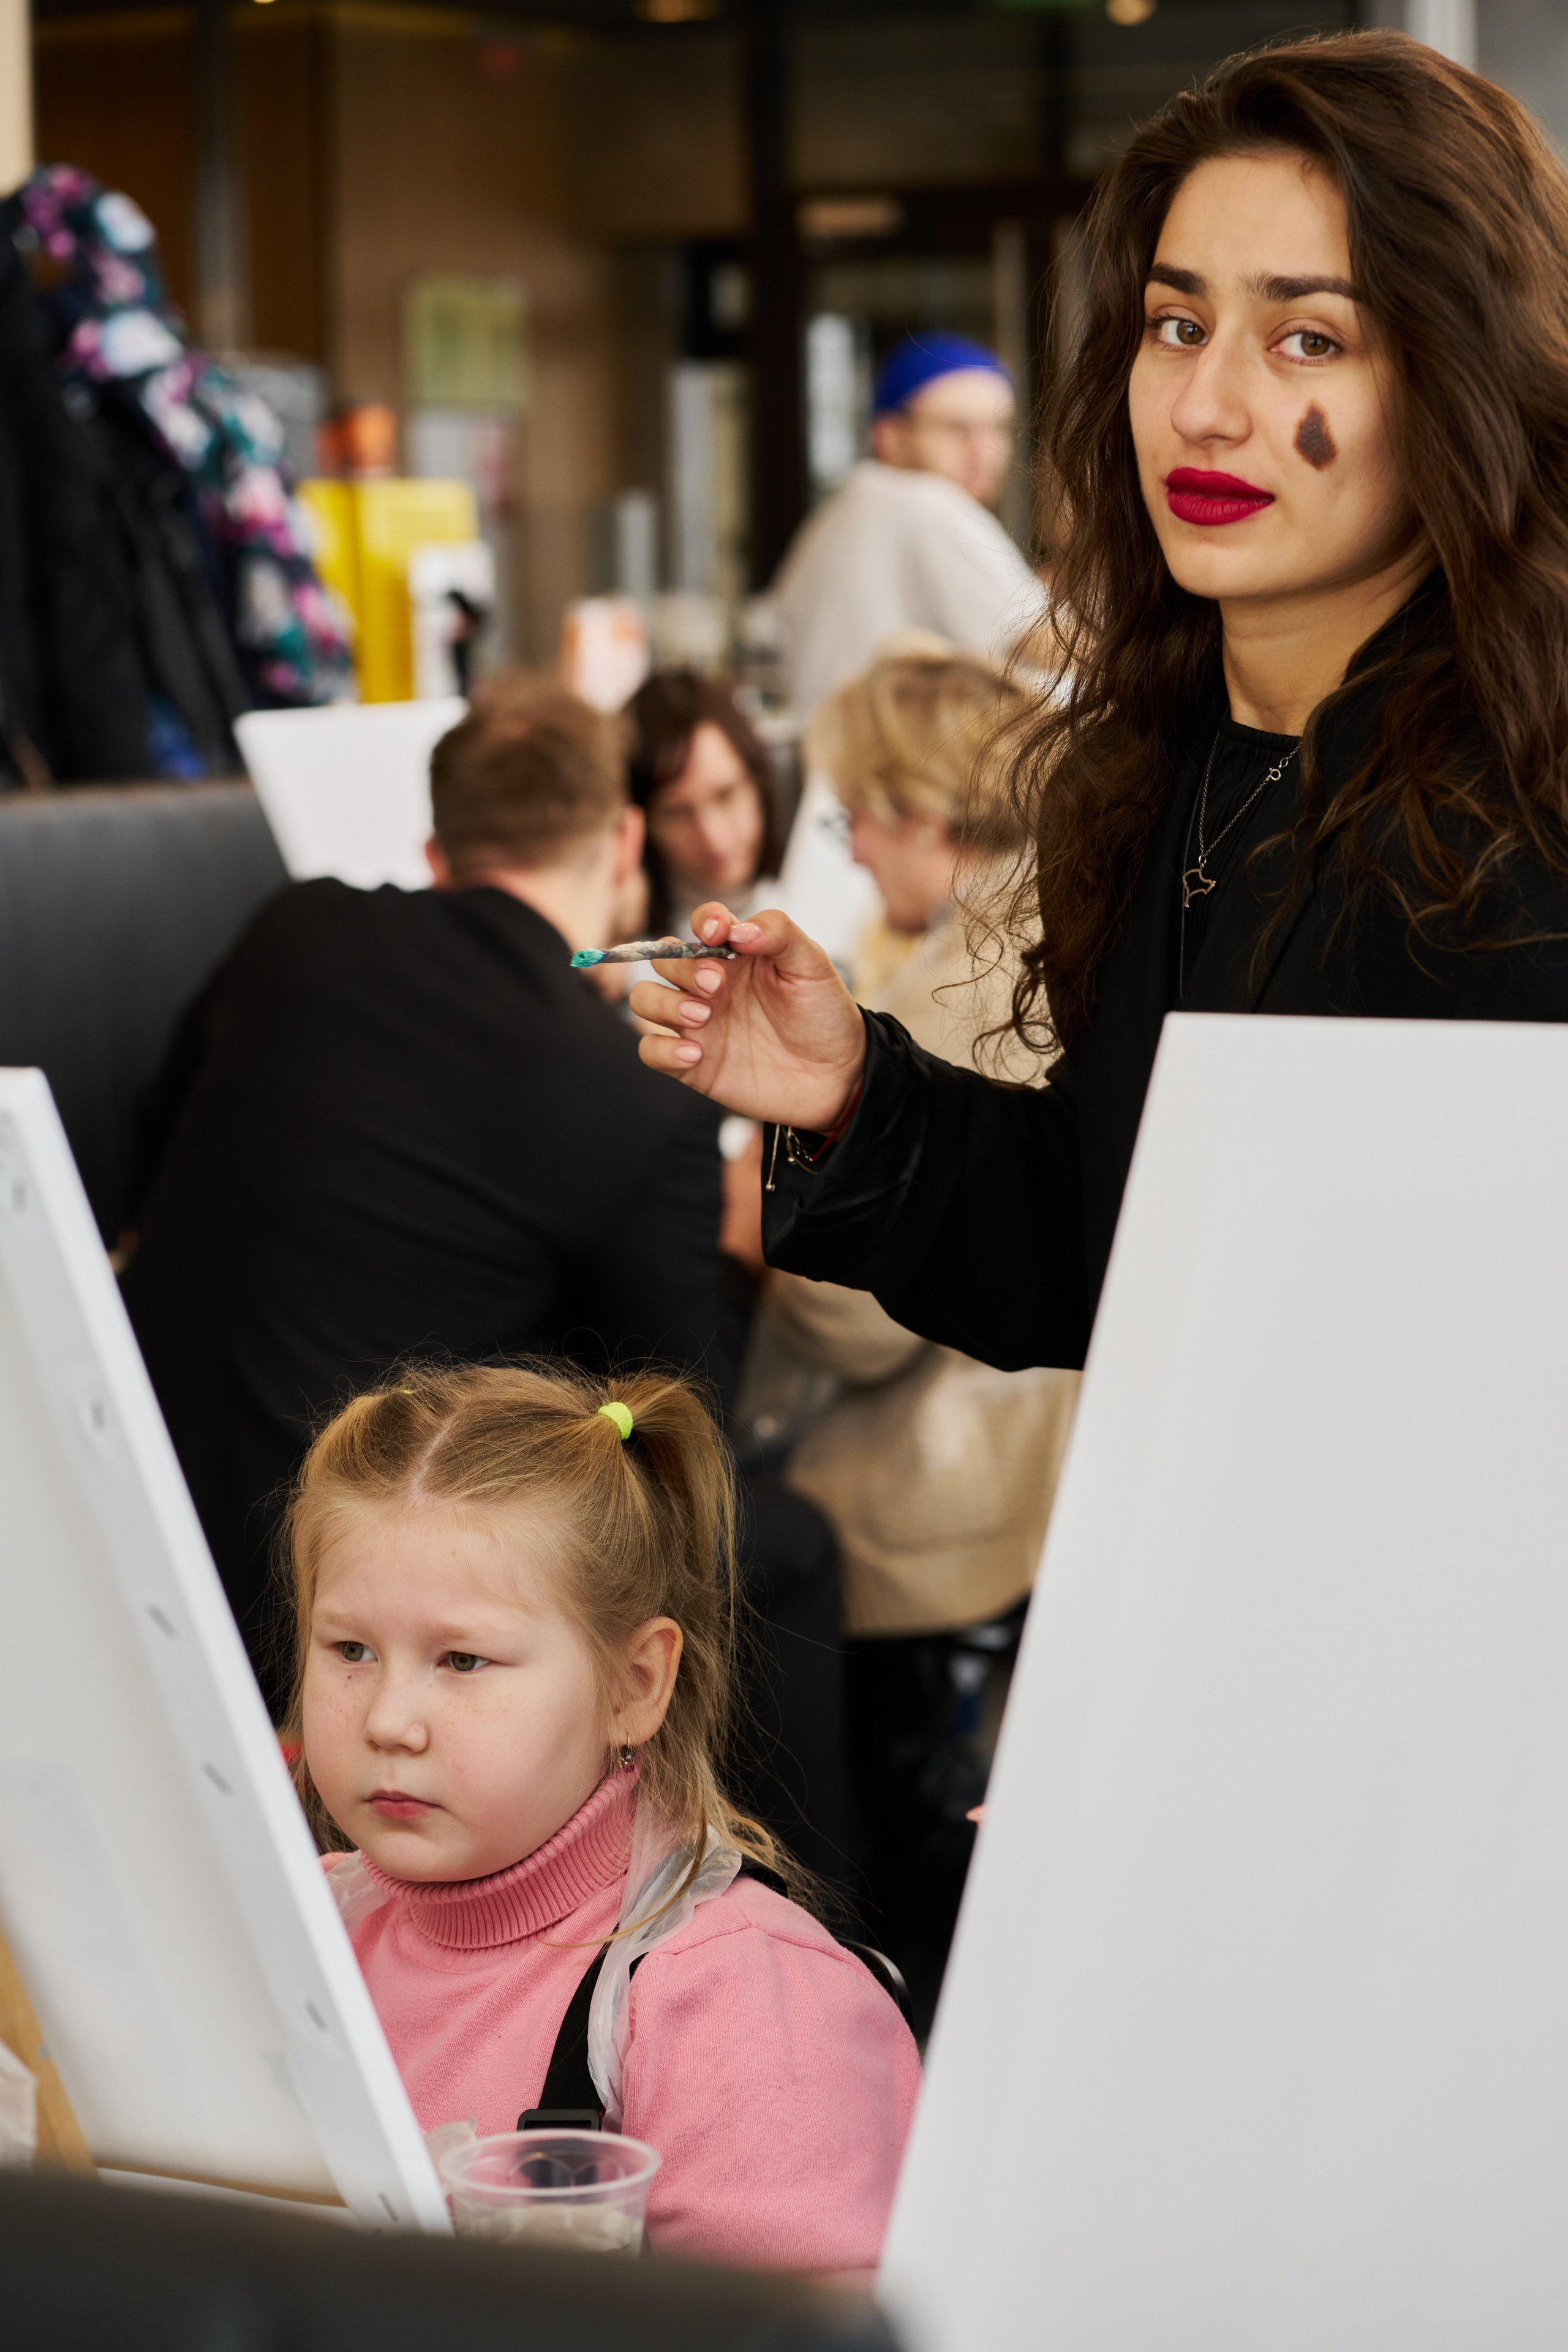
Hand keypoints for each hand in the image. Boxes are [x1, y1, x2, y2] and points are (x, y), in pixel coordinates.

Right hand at [630, 903, 866, 1131]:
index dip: (704, 922)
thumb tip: (737, 930)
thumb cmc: (824, 1016)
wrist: (838, 1077)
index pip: (703, 924)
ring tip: (703, 1016)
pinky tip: (696, 1054)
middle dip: (683, 968)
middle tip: (716, 986)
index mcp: (736, 956)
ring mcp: (698, 1024)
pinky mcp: (693, 1065)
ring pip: (644, 999)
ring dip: (663, 1003)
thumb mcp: (812, 965)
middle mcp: (710, 986)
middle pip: (664, 960)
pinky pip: (651, 1050)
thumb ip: (779, 933)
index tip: (718, 934)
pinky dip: (662, 1049)